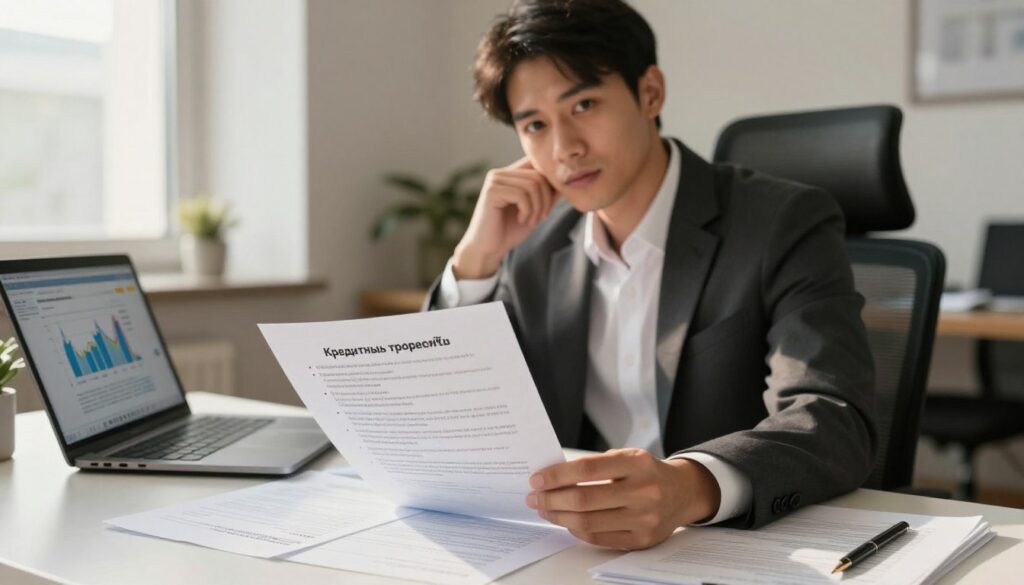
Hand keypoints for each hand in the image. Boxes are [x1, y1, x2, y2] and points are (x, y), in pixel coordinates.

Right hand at [452, 157, 558, 279]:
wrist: (488, 249)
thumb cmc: (510, 230)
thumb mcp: (535, 209)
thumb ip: (548, 194)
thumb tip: (568, 180)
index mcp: (510, 174)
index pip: (537, 165)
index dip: (550, 184)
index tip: (549, 206)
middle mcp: (501, 173)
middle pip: (538, 175)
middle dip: (545, 199)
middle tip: (541, 218)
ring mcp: (495, 180)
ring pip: (532, 184)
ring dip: (537, 207)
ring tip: (531, 222)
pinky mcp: (491, 191)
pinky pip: (521, 194)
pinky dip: (527, 210)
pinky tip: (521, 220)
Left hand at [526, 448, 720, 549]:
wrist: (683, 493)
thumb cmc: (647, 472)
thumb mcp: (627, 457)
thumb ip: (595, 465)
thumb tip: (553, 478)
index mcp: (637, 464)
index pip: (586, 469)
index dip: (557, 475)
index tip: (537, 479)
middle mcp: (643, 491)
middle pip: (584, 499)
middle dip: (551, 499)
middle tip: (534, 498)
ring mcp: (644, 519)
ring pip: (588, 522)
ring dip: (559, 517)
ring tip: (545, 510)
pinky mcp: (642, 539)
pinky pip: (599, 538)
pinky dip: (577, 530)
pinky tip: (566, 522)